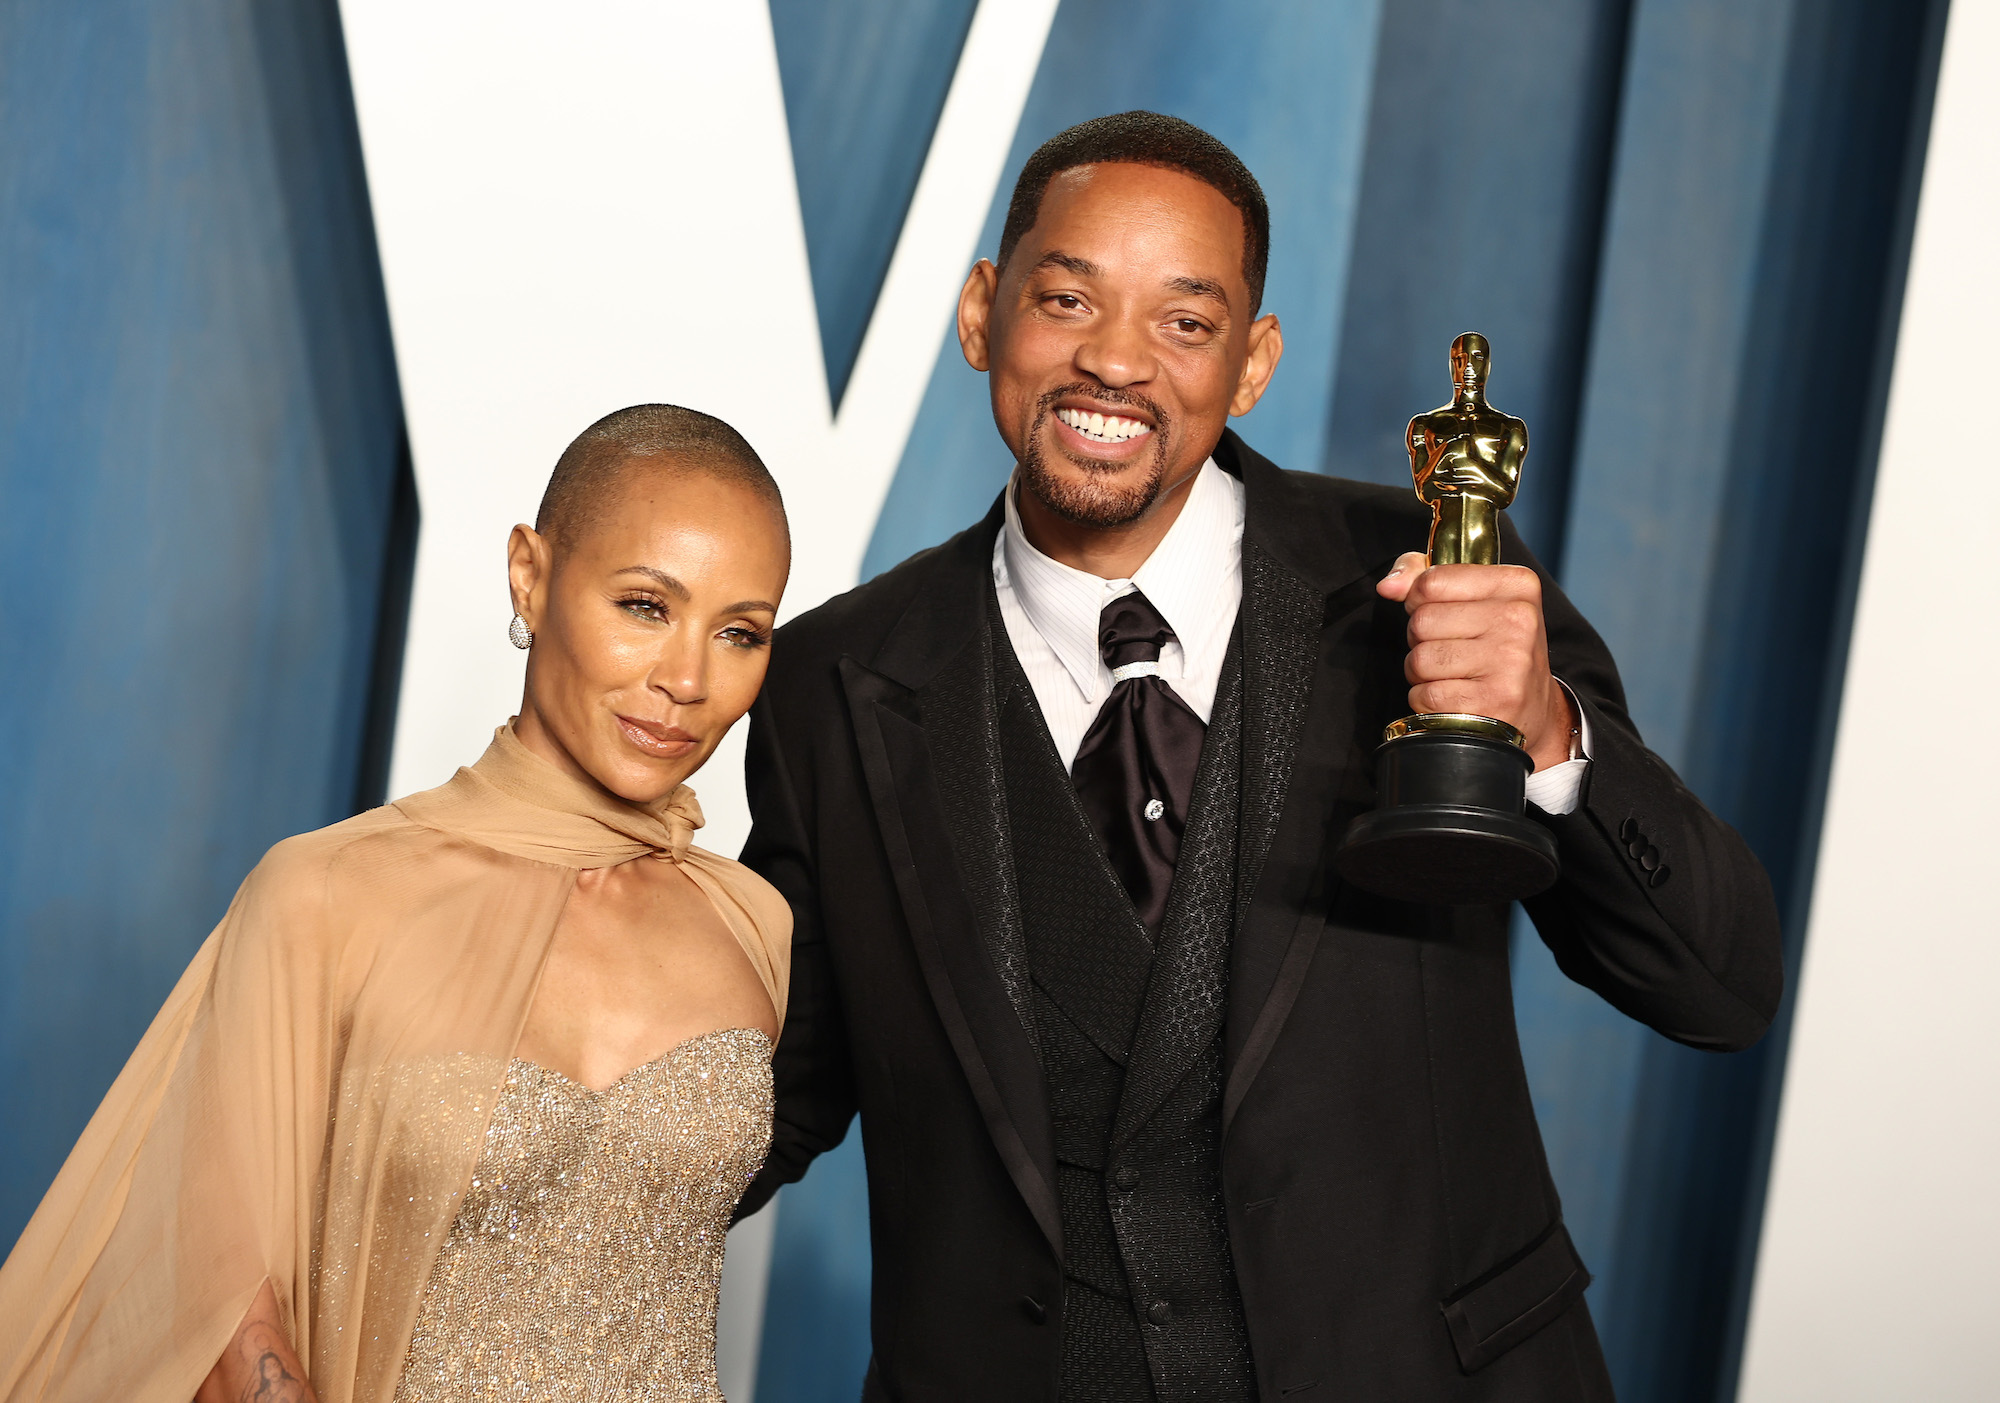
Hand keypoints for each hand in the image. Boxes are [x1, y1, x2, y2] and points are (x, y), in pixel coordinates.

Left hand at [1376, 552, 1575, 771]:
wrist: (1533, 706)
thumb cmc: (1492, 646)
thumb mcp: (1472, 598)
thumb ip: (1422, 576)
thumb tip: (1388, 586)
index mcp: (1516, 584)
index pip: (1432, 582)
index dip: (1418, 600)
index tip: (1438, 613)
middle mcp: (1518, 620)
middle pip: (1421, 622)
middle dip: (1420, 640)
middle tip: (1449, 650)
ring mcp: (1510, 662)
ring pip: (1420, 660)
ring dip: (1422, 673)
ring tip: (1452, 674)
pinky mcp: (1493, 701)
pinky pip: (1426, 696)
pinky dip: (1427, 701)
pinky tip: (1455, 698)